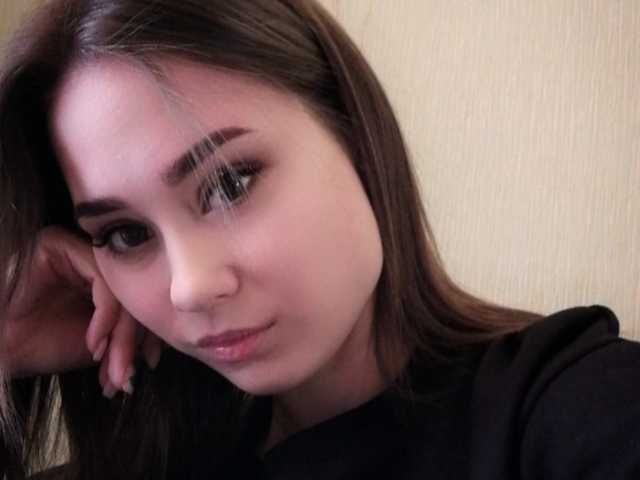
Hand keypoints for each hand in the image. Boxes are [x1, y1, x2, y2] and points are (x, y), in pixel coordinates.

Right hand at [2, 226, 161, 395]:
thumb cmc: (40, 345)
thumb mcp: (97, 345)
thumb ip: (127, 337)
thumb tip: (157, 350)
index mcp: (102, 280)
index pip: (137, 300)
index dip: (147, 334)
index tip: (148, 363)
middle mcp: (92, 261)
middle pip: (130, 293)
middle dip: (132, 340)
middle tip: (127, 374)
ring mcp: (76, 250)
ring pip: (119, 287)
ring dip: (119, 333)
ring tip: (113, 364)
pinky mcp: (58, 245)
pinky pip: (99, 279)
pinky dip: (104, 314)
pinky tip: (94, 341)